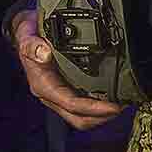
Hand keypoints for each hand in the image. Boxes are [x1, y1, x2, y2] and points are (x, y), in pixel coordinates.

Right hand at [12, 9, 124, 129]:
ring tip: (123, 103)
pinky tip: (114, 96)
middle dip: (102, 117)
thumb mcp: (27, 36)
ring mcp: (60, 94)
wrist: (27, 33)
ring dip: (103, 114)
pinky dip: (100, 105)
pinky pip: (84, 106)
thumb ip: (33, 45)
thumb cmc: (29, 36)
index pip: (71, 104)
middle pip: (79, 118)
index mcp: (43, 86)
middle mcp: (51, 95)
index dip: (93, 108)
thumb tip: (44, 53)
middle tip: (123, 106)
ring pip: (83, 116)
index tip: (113, 106)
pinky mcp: (67, 90)